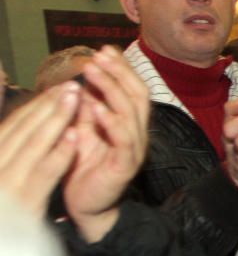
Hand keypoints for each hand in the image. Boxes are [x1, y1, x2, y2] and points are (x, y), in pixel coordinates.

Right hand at [0, 82, 80, 216]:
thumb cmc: (2, 216)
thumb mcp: (4, 175)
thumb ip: (12, 152)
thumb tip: (23, 122)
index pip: (13, 127)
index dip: (35, 106)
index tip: (56, 88)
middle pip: (23, 130)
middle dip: (47, 105)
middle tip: (71, 84)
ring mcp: (6, 185)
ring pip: (33, 144)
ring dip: (54, 119)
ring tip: (75, 98)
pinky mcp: (21, 204)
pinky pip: (43, 173)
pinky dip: (58, 153)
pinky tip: (74, 138)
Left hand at [62, 46, 150, 241]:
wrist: (88, 206)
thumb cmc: (84, 168)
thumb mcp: (83, 131)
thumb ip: (86, 109)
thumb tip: (80, 82)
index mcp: (130, 125)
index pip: (133, 89)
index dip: (122, 68)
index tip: (104, 49)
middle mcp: (138, 134)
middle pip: (138, 95)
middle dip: (119, 72)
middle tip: (99, 55)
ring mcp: (134, 149)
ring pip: (131, 112)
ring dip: (111, 88)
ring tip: (92, 71)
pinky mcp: (126, 165)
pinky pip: (123, 138)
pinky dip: (110, 120)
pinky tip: (95, 105)